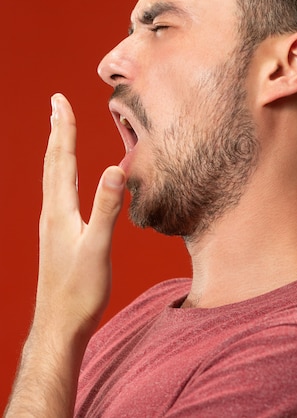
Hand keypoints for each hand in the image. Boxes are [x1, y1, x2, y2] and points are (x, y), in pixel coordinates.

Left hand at [35, 93, 125, 342]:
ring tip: (60, 129)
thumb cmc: (79, 291)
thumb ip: (106, 209)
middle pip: (54, 162)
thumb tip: (115, 169)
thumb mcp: (97, 249)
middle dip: (57, 129)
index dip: (64, 129)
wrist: (60, 323)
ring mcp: (52, 222)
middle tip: (57, 103)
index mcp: (60, 211)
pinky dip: (61, 169)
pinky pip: (57, 190)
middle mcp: (51, 212)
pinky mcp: (57, 232)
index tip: (60, 101)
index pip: (62, 160)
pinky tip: (65, 175)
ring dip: (58, 147)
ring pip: (53, 175)